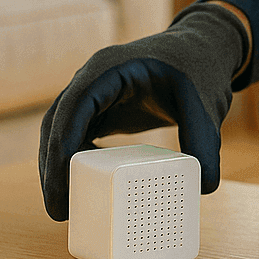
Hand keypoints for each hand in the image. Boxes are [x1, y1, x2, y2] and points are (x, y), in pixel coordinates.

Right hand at [39, 2, 246, 219]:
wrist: (204, 48)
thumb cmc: (200, 69)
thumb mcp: (206, 105)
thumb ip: (205, 143)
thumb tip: (205, 187)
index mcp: (109, 68)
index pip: (73, 109)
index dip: (61, 149)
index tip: (62, 189)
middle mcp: (94, 77)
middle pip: (56, 122)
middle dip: (52, 167)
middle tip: (59, 211)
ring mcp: (95, 90)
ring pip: (60, 128)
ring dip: (57, 165)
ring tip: (65, 206)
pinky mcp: (103, 105)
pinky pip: (77, 132)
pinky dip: (73, 158)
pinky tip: (83, 184)